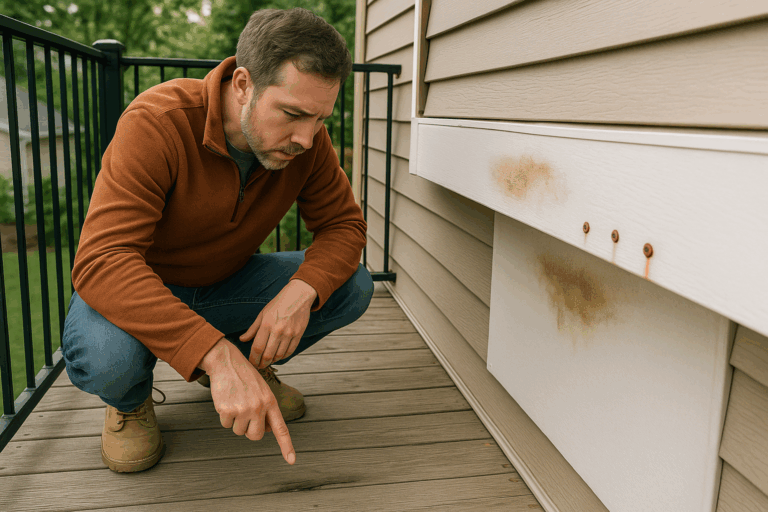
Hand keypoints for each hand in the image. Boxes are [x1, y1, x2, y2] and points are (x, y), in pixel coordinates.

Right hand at [199, 338, 295, 463]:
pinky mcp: (227, 410)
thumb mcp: (262, 390)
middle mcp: (259, 407)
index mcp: (270, 402)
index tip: (292, 461)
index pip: (281, 428)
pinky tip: (226, 400)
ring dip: (235, 421)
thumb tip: (268, 430)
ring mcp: (243, 409)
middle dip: (249, 430)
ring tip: (236, 401)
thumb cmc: (245, 377)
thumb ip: (267, 409)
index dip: (287, 446)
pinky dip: (224, 416)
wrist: (227, 362)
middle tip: (245, 415)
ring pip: (238, 431)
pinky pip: (225, 424)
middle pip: (255, 436)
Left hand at [240, 279, 316, 368]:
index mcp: (266, 325)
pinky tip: (278, 356)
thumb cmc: (278, 304)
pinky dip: (283, 357)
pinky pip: (290, 351)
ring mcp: (289, 333)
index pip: (257, 348)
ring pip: (279, 355)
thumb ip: (252, 329)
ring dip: (272, 361)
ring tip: (268, 361)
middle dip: (262, 364)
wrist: (298, 296)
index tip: (251, 362)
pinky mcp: (298, 334)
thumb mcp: (262, 314)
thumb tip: (242, 340)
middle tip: (259, 366)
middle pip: (268, 355)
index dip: (253, 359)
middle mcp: (278, 331)